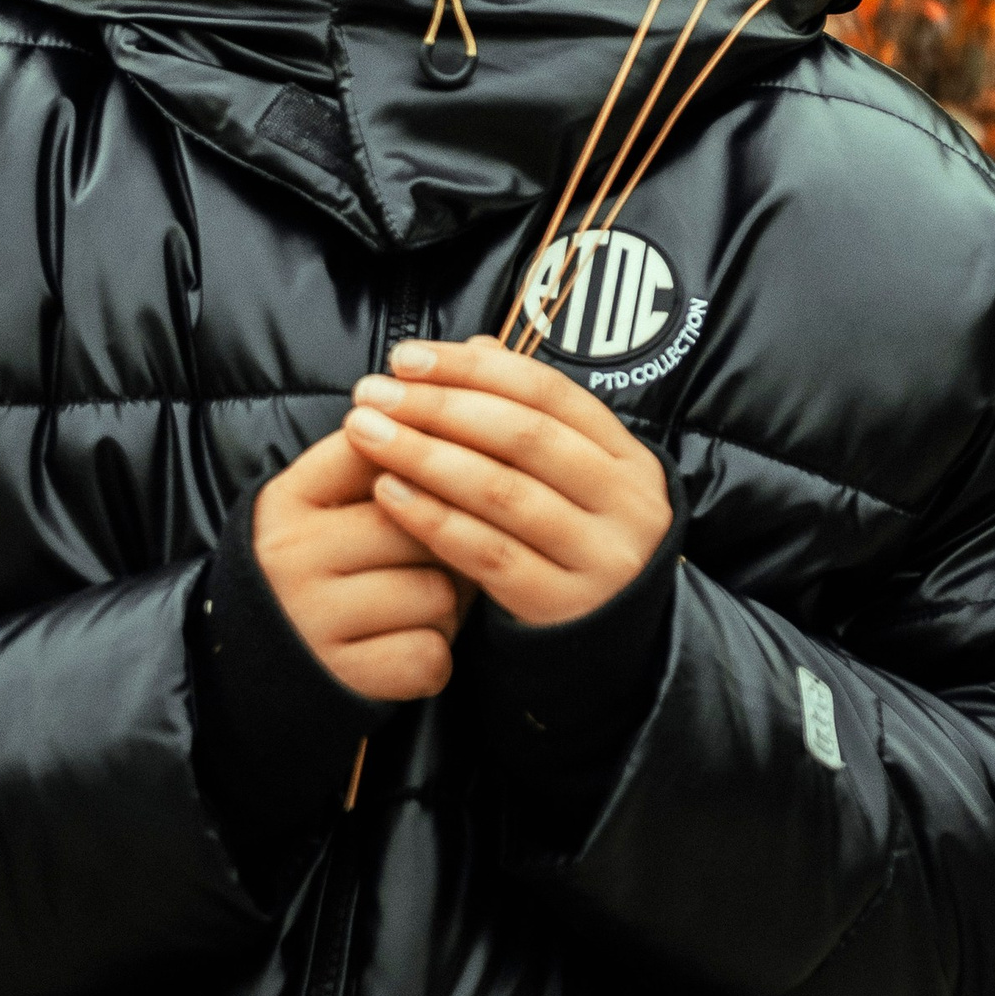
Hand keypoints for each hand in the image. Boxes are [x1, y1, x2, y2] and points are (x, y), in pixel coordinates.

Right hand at [252, 425, 471, 701]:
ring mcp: (312, 616)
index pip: (383, 454)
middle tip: (438, 561)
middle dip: (448, 546)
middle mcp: (292, 552)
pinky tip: (403, 649)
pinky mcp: (340, 675)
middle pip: (423, 524)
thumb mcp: (318, 509)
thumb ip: (373, 466)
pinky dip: (432, 657)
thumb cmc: (314, 574)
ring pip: (437, 593)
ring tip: (416, 609)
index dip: (430, 471)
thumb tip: (457, 426)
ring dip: (446, 608)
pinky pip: (428, 655)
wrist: (255, 669)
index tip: (437, 489)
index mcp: (289, 499)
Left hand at [343, 336, 673, 627]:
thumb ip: (527, 415)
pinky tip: (387, 494)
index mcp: (627, 458)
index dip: (473, 369)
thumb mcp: (567, 478)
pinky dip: (434, 519)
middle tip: (371, 395)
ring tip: (367, 436)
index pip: (547, 392)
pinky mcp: (564, 607)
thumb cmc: (571, 546)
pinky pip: (489, 555)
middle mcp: (626, 504)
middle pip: (523, 437)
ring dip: (425, 456)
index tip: (405, 359)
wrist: (607, 651)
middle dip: (438, 408)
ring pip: (503, 492)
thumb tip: (477, 344)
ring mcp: (601, 558)